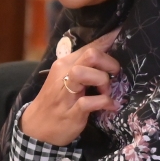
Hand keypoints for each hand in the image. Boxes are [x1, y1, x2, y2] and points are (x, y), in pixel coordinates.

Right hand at [20, 29, 122, 145]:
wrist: (36, 128)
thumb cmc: (56, 102)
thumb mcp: (66, 79)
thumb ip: (84, 68)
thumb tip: (108, 57)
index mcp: (65, 63)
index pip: (91, 44)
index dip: (110, 38)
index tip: (123, 32)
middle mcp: (64, 73)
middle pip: (92, 54)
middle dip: (110, 64)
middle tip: (114, 76)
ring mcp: (66, 92)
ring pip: (87, 73)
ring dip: (104, 82)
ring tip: (105, 92)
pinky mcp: (72, 111)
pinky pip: (92, 101)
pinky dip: (105, 103)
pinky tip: (109, 106)